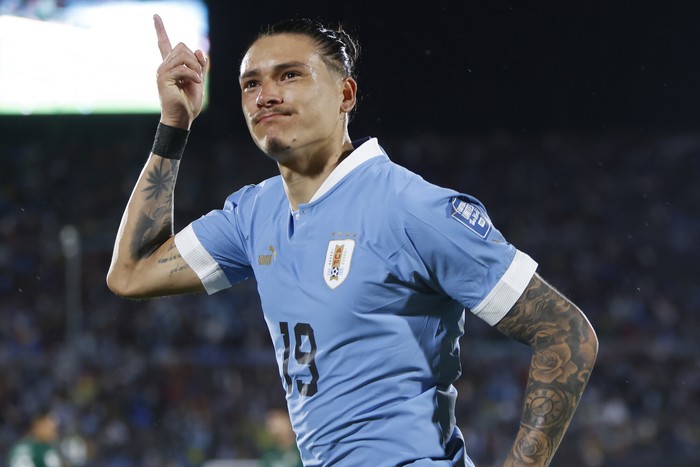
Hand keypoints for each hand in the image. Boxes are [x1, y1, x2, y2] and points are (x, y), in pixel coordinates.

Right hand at [154, 14, 207, 128]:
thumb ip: (200, 65)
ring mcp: (162, 71)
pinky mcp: (163, 78)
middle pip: (181, 46)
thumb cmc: (189, 102)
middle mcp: (164, 66)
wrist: (182, 119)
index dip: (160, 30)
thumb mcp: (199, 79)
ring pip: (182, 55)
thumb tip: (198, 50)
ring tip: (197, 80)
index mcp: (171, 66)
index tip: (155, 16)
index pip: (164, 44)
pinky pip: (182, 68)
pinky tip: (196, 83)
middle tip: (198, 75)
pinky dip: (193, 75)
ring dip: (195, 67)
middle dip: (195, 59)